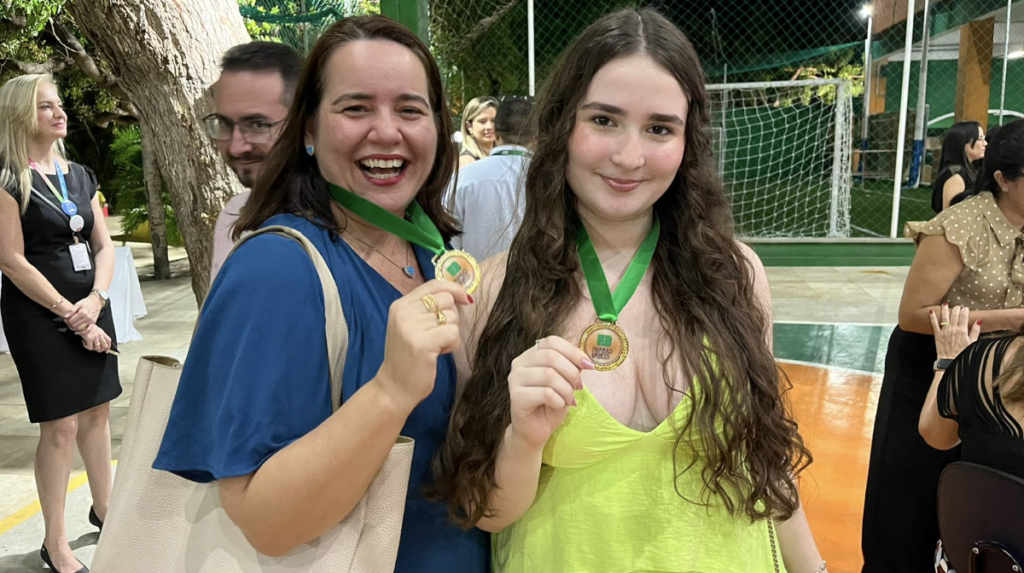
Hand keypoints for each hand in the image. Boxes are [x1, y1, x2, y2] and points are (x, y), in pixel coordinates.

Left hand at [64, 295, 102, 331]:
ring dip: (74, 328)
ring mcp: (91, 321)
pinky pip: (88, 330)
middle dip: (70, 324)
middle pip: (75, 325)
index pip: (71, 321)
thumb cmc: (86, 302)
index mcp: (82, 312)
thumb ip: (71, 310)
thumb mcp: (78, 304)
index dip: (67, 320)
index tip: (66, 319)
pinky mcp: (93, 323)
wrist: (96, 301)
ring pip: (80, 328)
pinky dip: (82, 332)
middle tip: (68, 322)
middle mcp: (87, 318)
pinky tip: (77, 332)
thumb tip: (66, 316)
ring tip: (72, 325)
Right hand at [78, 324, 112, 353]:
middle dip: (100, 350)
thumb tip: (101, 342)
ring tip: (89, 345)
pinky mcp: (89, 338)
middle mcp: (100, 335)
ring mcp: (95, 337)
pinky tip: (85, 343)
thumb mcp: (96, 329)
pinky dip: (87, 347)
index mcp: (102, 332)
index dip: (108, 347)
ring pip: (97, 348)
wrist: (81, 324)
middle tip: (96, 349)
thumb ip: (100, 335)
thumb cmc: (87, 327)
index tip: (106, 350)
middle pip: (104, 346)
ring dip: (93, 349)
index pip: (109, 340)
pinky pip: (90, 348)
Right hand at [374, 280, 471, 412]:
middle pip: (446, 299)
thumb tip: (461, 293)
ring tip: (436, 346)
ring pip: (452, 317)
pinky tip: (440, 353)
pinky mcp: (423, 343)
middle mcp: (404, 312)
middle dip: (451, 317)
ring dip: (451, 334)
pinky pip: (453, 332)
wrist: (394, 387)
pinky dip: (452, 344)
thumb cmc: (408, 357)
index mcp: (400, 305)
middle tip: (439, 335)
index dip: (454, 288)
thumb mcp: (411, 326)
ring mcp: (411, 327)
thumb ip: (428, 308)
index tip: (465, 299)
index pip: (434, 284)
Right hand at [507, 336, 594, 447]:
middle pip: (551, 356)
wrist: (536, 430)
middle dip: (571, 373)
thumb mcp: (565, 380)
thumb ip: (572, 366)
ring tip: (568, 400)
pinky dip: (559, 401)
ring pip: (549, 375)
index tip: (588, 366)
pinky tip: (557, 406)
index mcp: (530, 354)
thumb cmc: (551, 404)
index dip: (573, 351)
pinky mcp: (516, 397)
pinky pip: (546, 393)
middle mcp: (519, 363)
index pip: (552, 342)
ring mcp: (515, 380)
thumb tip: (585, 361)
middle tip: (578, 387)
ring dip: (566, 390)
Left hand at [930, 304, 980, 359]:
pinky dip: (932, 317)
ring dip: (945, 309)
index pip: (964, 316)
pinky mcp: (937, 334)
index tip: (965, 308)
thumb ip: (975, 331)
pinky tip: (931, 311)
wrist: (950, 361)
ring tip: (945, 303)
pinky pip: (934, 324)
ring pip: (944, 317)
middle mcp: (953, 329)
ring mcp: (944, 331)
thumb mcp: (972, 342)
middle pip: (954, 315)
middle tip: (957, 306)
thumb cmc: (963, 353)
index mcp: (963, 330)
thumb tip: (978, 321)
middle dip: (956, 308)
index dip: (965, 310)